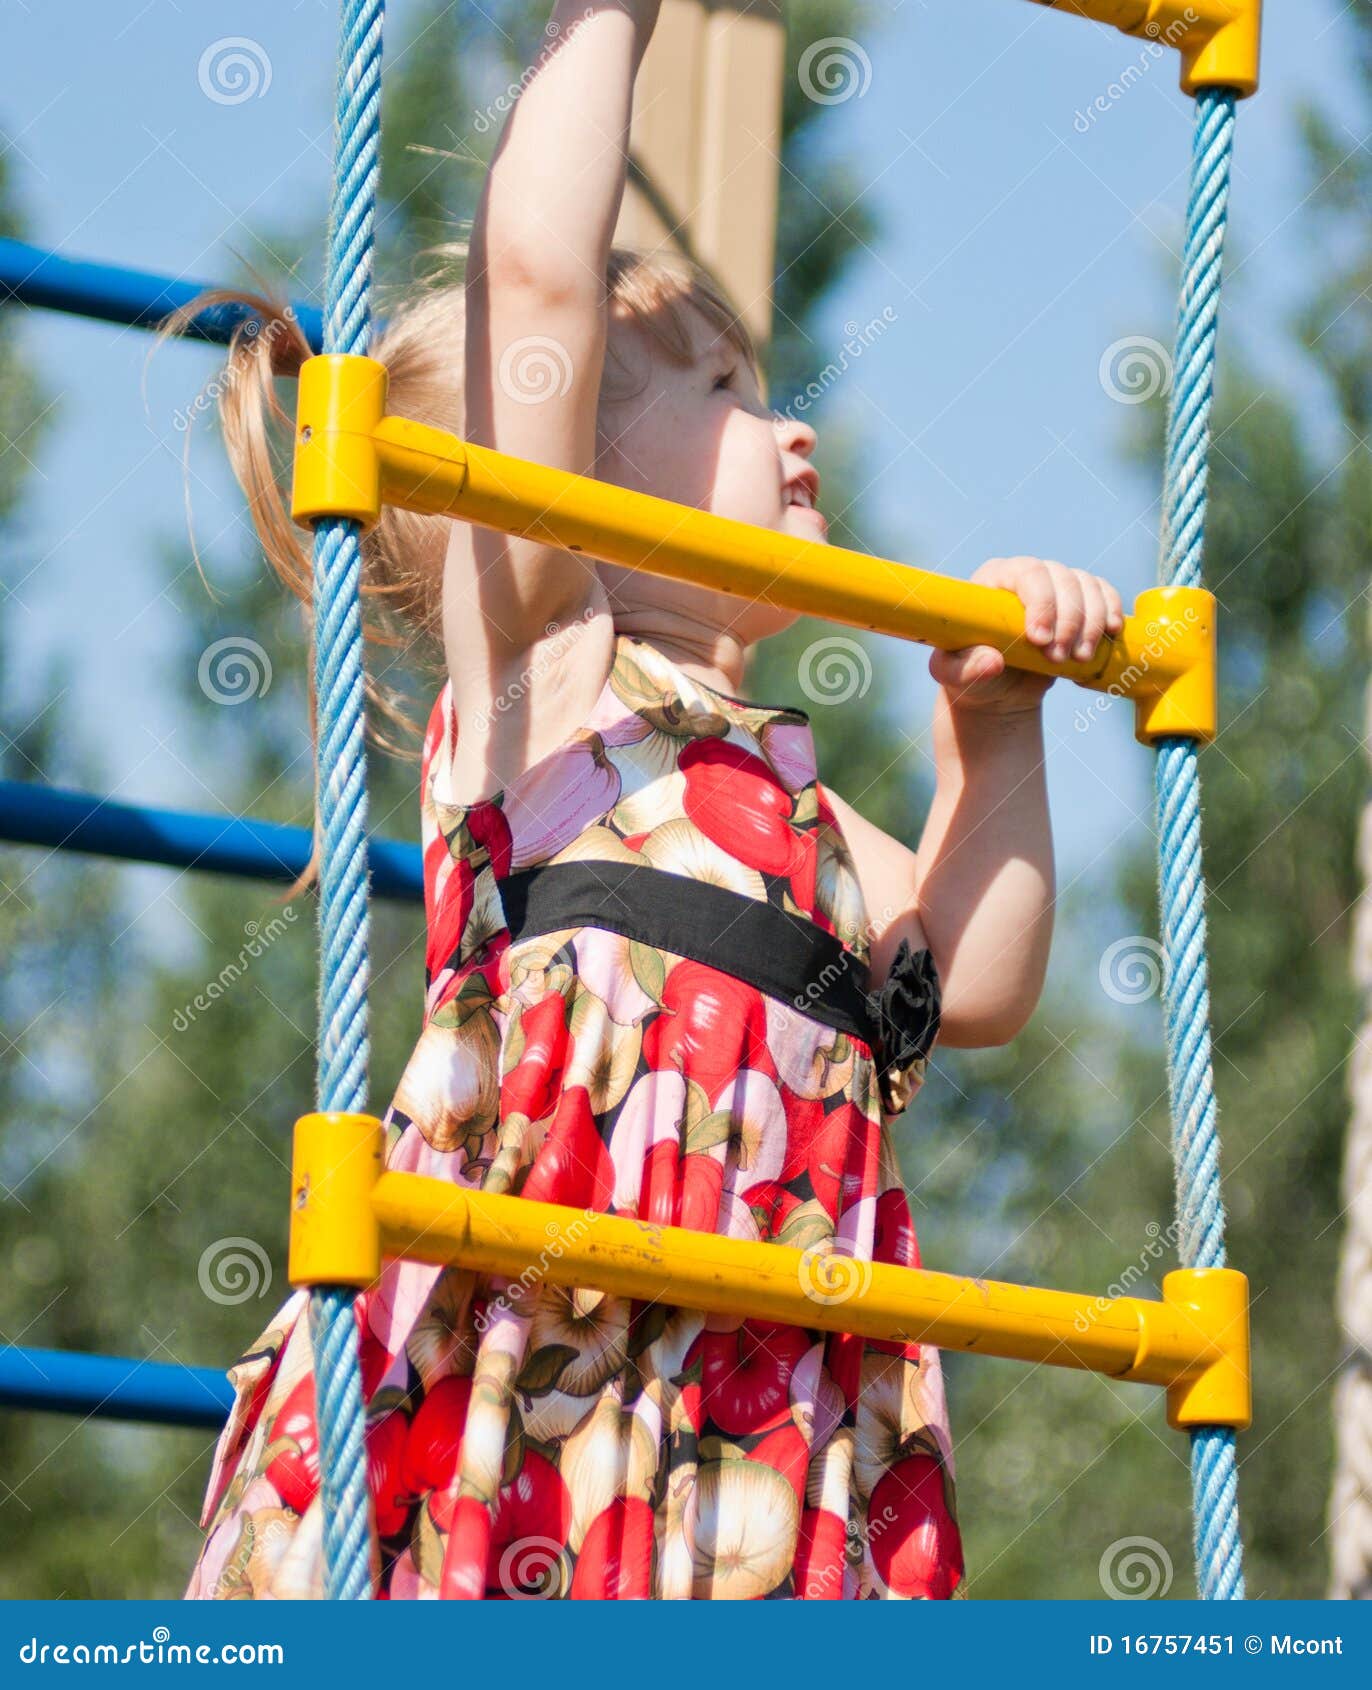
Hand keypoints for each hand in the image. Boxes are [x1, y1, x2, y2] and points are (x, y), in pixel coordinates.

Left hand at [929, 555, 1125, 716]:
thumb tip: (991, 663)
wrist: (1000, 689)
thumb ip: (965, 669)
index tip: (1040, 639)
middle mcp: (1026, 574)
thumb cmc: (971, 675)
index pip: (1025, 573)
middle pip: (1061, 577)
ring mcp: (1055, 584)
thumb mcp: (955, 675)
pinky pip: (1103, 593)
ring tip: (1079, 658)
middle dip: (1067, 619)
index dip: (1040, 602)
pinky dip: (1110, 611)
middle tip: (1058, 657)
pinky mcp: (1079, 600)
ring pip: (1086, 586)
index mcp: (993, 579)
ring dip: (1091, 622)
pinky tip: (1111, 633)